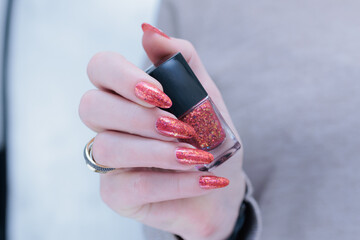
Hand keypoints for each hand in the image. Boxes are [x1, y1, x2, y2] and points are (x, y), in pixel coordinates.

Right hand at [79, 23, 245, 239]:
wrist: (222, 185)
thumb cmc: (209, 139)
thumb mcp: (205, 96)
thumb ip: (182, 62)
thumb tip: (148, 32)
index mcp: (126, 96)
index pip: (100, 68)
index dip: (124, 76)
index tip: (161, 93)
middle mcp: (109, 126)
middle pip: (91, 106)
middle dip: (139, 117)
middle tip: (179, 127)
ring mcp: (109, 162)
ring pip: (109, 148)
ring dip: (160, 151)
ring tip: (198, 157)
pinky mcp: (117, 194)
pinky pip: (133, 185)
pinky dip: (175, 182)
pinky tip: (204, 180)